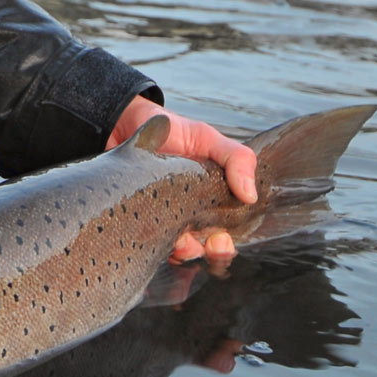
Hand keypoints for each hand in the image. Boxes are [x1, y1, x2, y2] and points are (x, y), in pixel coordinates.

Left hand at [106, 97, 258, 265]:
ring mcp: (163, 217)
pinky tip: (154, 237)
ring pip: (179, 250)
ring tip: (179, 242)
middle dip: (211, 253)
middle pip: (205, 248)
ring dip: (185, 252)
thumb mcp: (207, 138)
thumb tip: (250, 196)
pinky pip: (149, 244)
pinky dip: (155, 247)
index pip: (226, 231)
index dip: (225, 243)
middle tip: (207, 244)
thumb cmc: (171, 132)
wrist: (126, 123)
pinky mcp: (139, 217)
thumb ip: (236, 158)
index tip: (222, 239)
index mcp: (211, 199)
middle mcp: (189, 213)